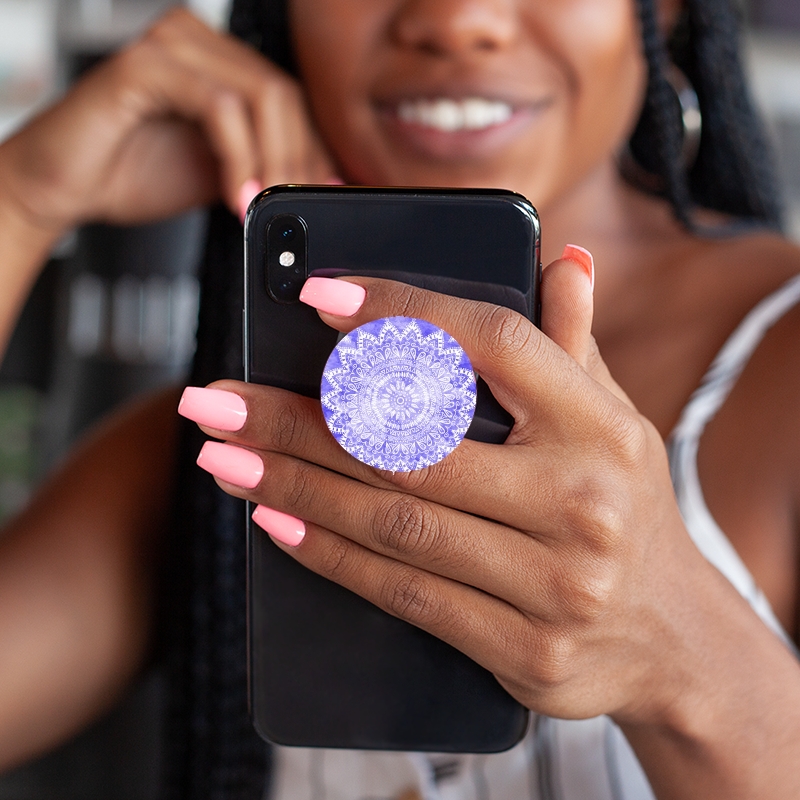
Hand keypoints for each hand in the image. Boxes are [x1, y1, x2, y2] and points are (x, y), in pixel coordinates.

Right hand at [0, 8, 335, 234]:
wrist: (64, 186)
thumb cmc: (131, 173)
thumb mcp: (220, 174)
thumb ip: (263, 167)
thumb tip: (315, 184)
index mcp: (217, 62)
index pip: (289, 99)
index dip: (313, 150)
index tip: (321, 195)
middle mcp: (197, 42)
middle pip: (283, 95)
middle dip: (298, 161)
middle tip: (294, 208)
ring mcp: (170, 46)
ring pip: (260, 96)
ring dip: (273, 161)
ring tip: (264, 206)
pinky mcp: (145, 65)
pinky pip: (219, 106)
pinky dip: (238, 157)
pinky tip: (236, 195)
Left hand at [184, 255, 714, 729]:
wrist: (672, 636)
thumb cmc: (623, 505)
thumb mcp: (614, 419)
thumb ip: (572, 343)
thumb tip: (560, 260)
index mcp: (602, 425)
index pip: (491, 344)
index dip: (401, 314)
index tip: (316, 295)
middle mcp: (582, 500)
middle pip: (412, 445)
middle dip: (297, 419)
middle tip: (214, 397)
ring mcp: (556, 583)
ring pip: (395, 523)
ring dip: (292, 484)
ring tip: (221, 454)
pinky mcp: (525, 650)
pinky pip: (405, 595)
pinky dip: (331, 554)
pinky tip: (274, 520)